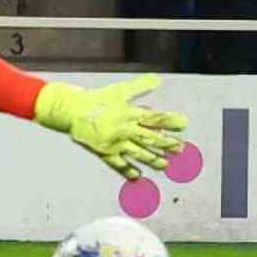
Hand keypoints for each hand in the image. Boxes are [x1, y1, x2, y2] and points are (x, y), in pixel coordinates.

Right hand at [32, 74, 189, 180]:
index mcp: (129, 113)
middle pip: (150, 138)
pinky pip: (119, 165)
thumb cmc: (98, 98)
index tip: (184, 124)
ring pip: (139, 153)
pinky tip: (138, 176)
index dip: (170, 121)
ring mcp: (115, 142)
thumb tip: (157, 80)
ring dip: (154, 160)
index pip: (155, 118)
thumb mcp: (120, 90)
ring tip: (166, 165)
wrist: (72, 110)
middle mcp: (125, 129)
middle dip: (167, 144)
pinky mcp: (105, 152)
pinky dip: (129, 171)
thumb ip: (140, 86)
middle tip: (181, 148)